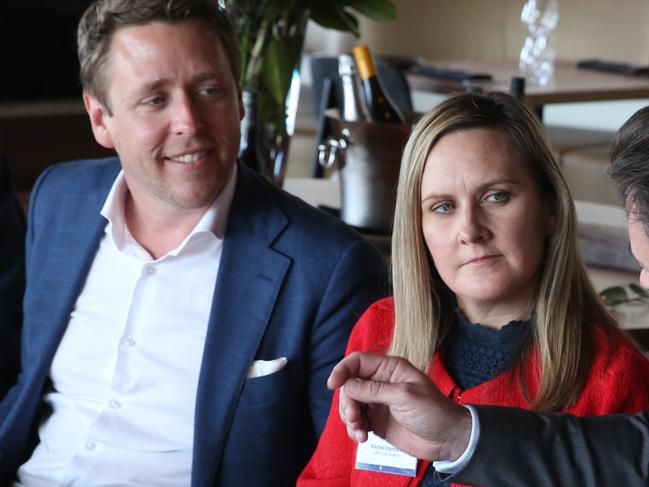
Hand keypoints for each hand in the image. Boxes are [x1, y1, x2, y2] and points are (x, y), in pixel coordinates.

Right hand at [328, 351, 471, 461]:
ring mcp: (377, 403)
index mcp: (389, 369)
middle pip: (349, 385)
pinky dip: (354, 429)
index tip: (333, 385)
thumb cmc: (433, 411)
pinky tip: (362, 437)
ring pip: (350, 404)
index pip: (358, 362)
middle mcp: (380, 383)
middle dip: (347, 401)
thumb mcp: (404, 396)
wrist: (447, 439)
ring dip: (349, 417)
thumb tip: (347, 385)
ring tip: (360, 431)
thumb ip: (374, 390)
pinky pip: (356, 421)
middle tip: (354, 417)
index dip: (342, 370)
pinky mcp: (376, 421)